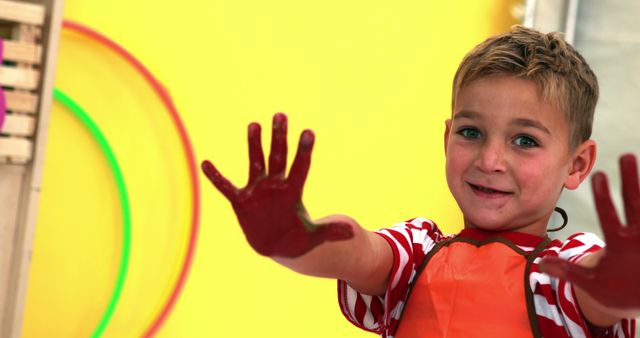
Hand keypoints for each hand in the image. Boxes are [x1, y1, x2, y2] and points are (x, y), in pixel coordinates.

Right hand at [202, 113, 352, 256]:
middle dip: (279, 137)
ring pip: (255, 162)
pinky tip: (205, 163)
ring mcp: (257, 190)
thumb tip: (352, 233)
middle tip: (281, 115)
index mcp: (293, 192)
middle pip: (278, 157)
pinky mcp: (241, 201)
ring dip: (254, 145)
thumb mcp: (313, 238)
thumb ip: (329, 232)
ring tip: (254, 124)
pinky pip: (226, 187)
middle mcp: (275, 185)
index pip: (300, 167)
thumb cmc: (295, 240)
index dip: (304, 151)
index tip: (308, 132)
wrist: (275, 246)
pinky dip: (215, 177)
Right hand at [540, 154, 639, 309]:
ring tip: (636, 160)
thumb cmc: (617, 291)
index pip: (609, 216)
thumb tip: (539, 262)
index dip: (604, 196)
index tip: (599, 175)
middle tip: (627, 156)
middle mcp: (639, 240)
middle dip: (630, 179)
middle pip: (635, 203)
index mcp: (620, 248)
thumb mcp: (590, 284)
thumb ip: (566, 270)